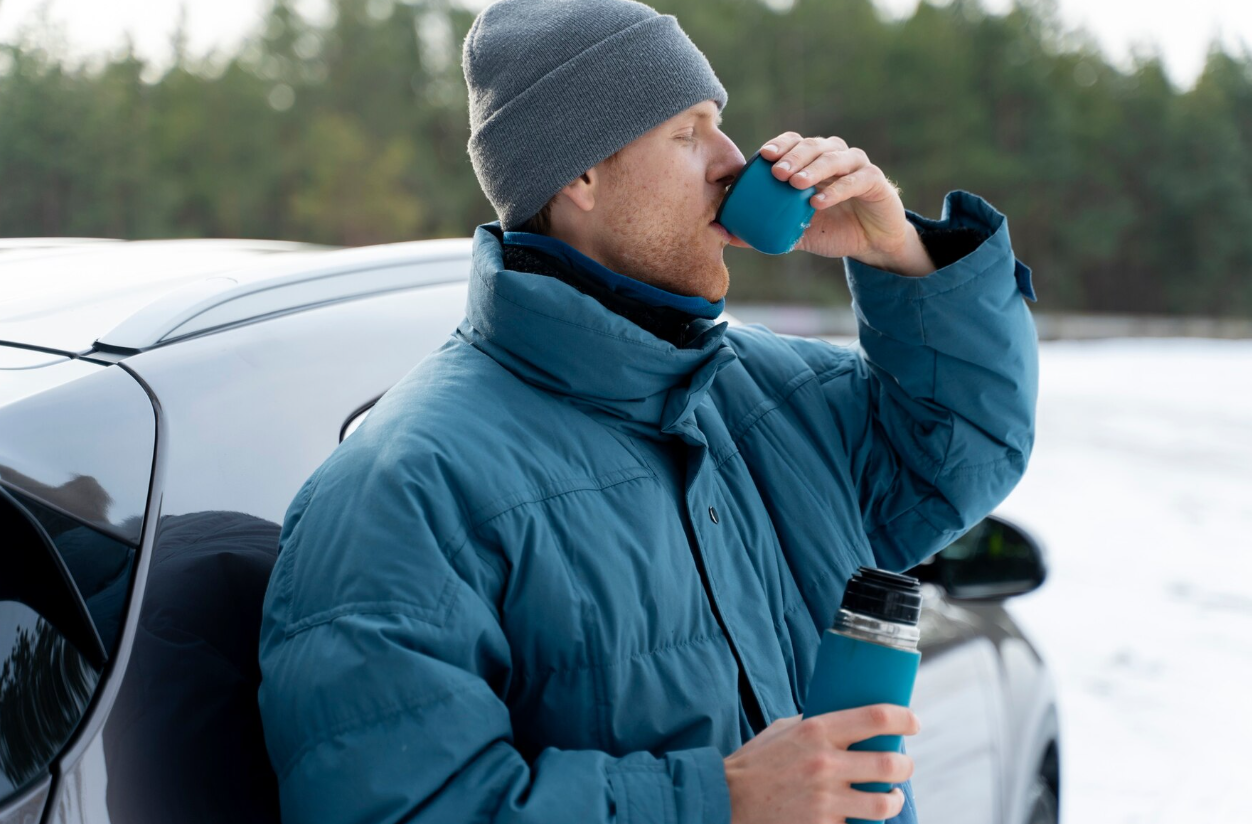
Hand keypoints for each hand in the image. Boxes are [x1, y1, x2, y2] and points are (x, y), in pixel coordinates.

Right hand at [724, 704, 919, 823]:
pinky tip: (860, 817)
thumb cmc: (754, 764)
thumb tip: (847, 721)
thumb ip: (813, 726)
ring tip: (890, 797)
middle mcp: (824, 763)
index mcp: (816, 730)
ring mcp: (824, 799)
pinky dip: (864, 823)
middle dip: (906, 766)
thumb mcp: (781, 731)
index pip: (876, 718)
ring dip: (893, 800)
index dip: (904, 719)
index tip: (913, 723)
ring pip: (884, 803)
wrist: (724, 802)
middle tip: (903, 767)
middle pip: (890, 763)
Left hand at [732, 133, 934, 276]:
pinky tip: (819, 201)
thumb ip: (760, 230)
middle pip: (812, 146)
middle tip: (776, 172)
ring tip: (795, 183)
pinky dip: (837, 189)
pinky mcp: (875, 180)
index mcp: (813, 161)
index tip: (762, 156)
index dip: (780, 145)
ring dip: (813, 168)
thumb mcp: (793, 233)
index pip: (794, 143)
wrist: (871, 243)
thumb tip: (719, 230)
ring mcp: (856, 165)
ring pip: (834, 157)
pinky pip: (856, 180)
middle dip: (793, 156)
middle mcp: (835, 156)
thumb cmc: (831, 229)